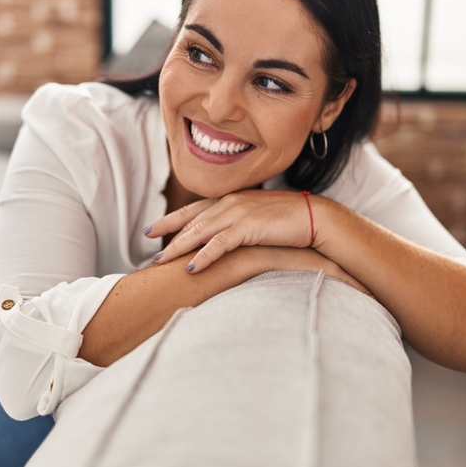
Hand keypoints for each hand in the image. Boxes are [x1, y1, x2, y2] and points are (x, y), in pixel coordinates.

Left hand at [147, 190, 365, 289]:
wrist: (317, 218)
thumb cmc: (289, 221)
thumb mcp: (257, 220)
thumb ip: (238, 225)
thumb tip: (224, 240)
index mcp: (231, 199)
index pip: (193, 209)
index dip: (171, 219)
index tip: (150, 229)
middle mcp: (230, 202)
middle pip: (191, 220)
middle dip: (168, 234)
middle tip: (148, 247)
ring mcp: (239, 212)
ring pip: (201, 231)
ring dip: (179, 246)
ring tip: (162, 261)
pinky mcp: (250, 226)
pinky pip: (221, 243)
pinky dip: (205, 255)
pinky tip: (192, 267)